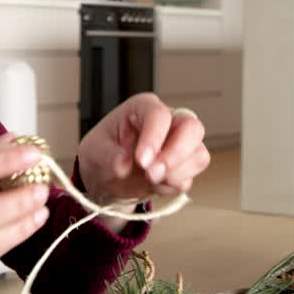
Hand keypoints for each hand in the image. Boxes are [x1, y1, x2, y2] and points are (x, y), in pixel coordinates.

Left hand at [77, 93, 209, 207]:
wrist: (106, 177)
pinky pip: (190, 177)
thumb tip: (123, 163)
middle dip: (175, 154)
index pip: (159, 115)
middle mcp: (168, 121)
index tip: (141, 161)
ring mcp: (180, 143)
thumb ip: (109, 157)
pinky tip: (153, 185)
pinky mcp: (184, 166)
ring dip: (176, 174)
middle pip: (192, 128)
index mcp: (143, 107)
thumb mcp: (94, 152)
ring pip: (198, 154)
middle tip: (152, 174)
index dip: (154, 137)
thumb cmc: (102, 153)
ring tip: (149, 181)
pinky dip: (172, 185)